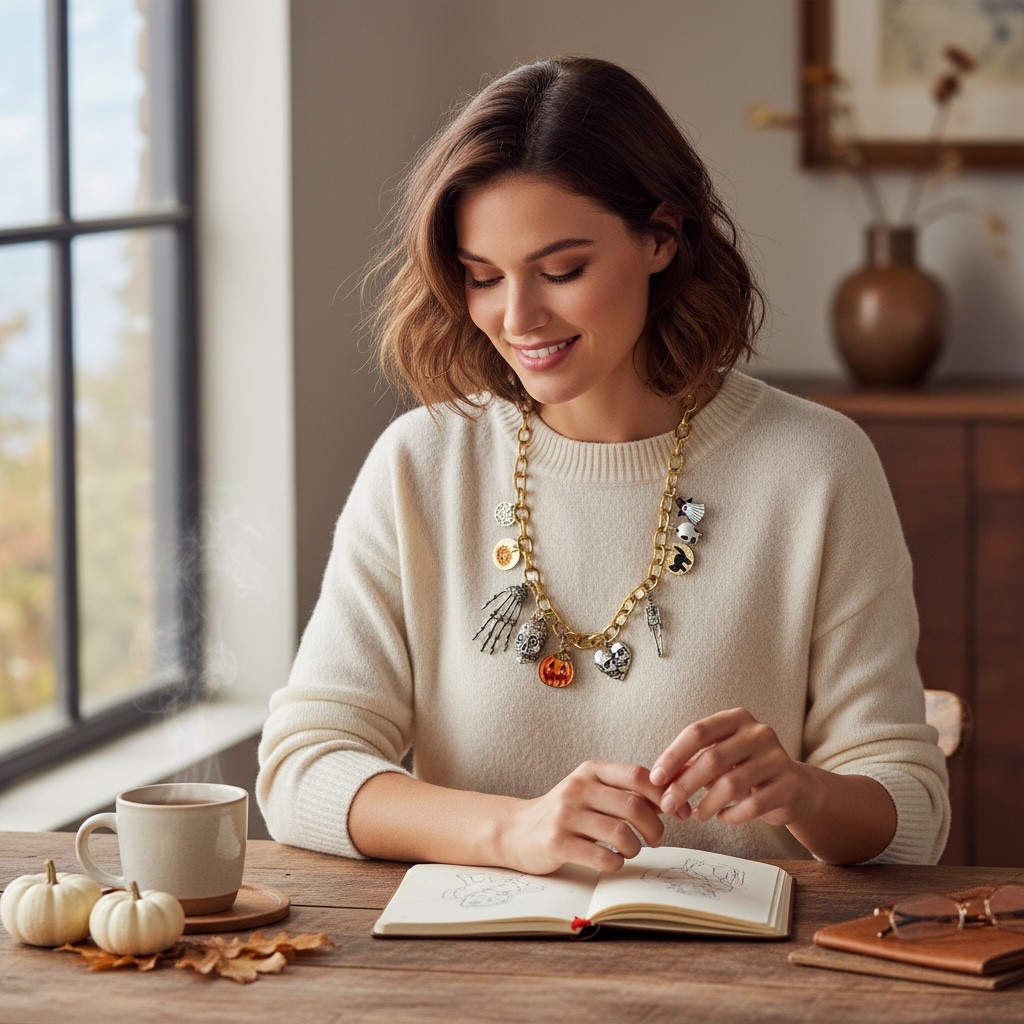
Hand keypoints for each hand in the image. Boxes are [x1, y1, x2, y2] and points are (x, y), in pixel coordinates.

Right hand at [500, 761, 666, 874]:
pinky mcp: (557, 843)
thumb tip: (676, 800)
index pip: (638, 775)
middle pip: (634, 806)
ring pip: (621, 833)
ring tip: (631, 850)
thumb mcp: (591, 791)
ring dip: (635, 848)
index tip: (677, 813)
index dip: (664, 796)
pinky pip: (602, 856)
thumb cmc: (566, 813)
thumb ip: (627, 792)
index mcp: (590, 771)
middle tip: (655, 840)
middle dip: (655, 829)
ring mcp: (565, 815)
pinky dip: (617, 863)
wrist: (516, 830)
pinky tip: (613, 861)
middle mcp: (578, 788)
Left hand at [649, 708, 812, 827]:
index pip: (698, 732)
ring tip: (697, 815)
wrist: (794, 787)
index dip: (673, 755)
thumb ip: (691, 765)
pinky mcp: (789, 785)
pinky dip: (732, 815)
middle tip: (669, 804)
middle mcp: (759, 733)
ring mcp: (777, 758)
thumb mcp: (719, 760)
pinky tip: (722, 818)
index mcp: (737, 719)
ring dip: (707, 804)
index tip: (655, 778)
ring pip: (731, 784)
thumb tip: (659, 781)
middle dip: (685, 785)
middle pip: (712, 758)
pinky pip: (752, 805)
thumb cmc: (746, 770)